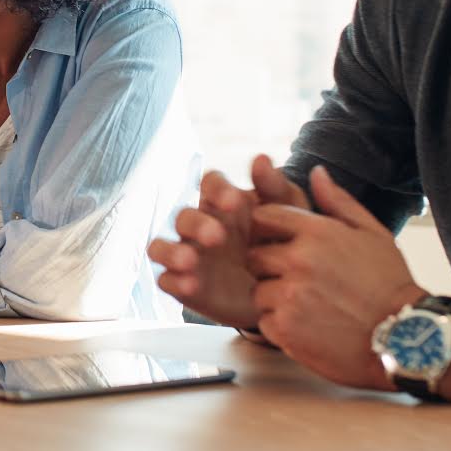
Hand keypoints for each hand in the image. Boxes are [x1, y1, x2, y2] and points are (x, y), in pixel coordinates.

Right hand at [150, 154, 310, 328]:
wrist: (286, 292)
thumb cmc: (284, 243)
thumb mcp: (289, 215)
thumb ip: (275, 188)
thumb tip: (261, 158)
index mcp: (223, 202)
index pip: (209, 183)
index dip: (217, 189)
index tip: (235, 202)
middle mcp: (200, 225)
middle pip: (183, 215)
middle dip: (196, 224)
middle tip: (217, 237)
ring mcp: (188, 255)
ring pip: (161, 246)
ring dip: (171, 251)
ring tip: (189, 261)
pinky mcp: (184, 285)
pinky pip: (166, 280)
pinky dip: (173, 281)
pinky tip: (190, 285)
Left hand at [248, 166, 425, 390]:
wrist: (406, 339)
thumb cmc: (390, 284)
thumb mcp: (372, 234)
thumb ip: (338, 202)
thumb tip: (316, 171)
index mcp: (317, 231)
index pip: (263, 216)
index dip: (269, 231)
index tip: (282, 246)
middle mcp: (298, 259)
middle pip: (254, 255)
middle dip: (269, 267)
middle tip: (298, 282)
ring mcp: (290, 295)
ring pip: (257, 291)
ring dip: (275, 300)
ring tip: (309, 308)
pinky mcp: (285, 329)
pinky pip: (264, 322)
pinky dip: (281, 327)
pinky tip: (310, 329)